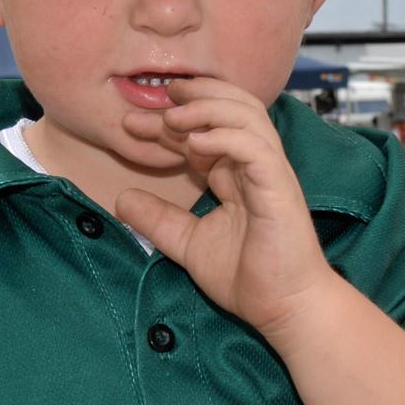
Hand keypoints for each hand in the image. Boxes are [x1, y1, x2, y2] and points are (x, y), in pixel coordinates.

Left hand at [114, 77, 335, 336]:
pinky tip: (196, 141)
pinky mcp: (279, 187)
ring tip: (173, 116)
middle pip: (229, 109)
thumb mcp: (188, 243)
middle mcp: (254, 166)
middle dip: (194, 97)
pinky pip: (256, 148)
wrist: (283, 308)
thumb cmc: (248, 277)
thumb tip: (120, 198)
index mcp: (235, 175)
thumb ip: (158, 219)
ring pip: (247, 117)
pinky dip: (226, 137)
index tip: (130, 123)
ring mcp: (269, 173)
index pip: (201, 133)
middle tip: (158, 96)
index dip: (168, 124)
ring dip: (208, 108)